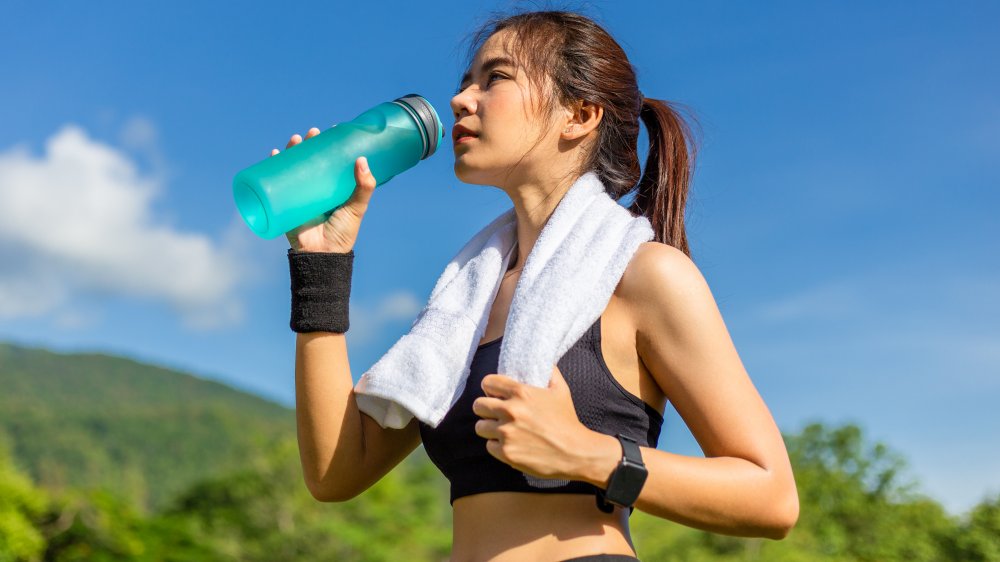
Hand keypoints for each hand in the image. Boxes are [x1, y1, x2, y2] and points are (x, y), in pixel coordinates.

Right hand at [270, 127, 377, 252]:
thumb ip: (363, 187)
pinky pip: (276, 183)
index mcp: (333, 187)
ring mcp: (299, 195)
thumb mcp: (357, 207)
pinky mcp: (285, 204)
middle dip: (309, 143)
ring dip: (291, 150)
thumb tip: (361, 160)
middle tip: (313, 132)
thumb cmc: (343, 233)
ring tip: (294, 139)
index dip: (330, 145)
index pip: (331, 161)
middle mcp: (315, 188)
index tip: (334, 129)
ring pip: (293, 167)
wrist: (323, 256)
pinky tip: (273, 155)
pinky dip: (272, 167)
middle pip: (310, 160)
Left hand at [472, 365, 592, 480]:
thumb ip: (550, 372)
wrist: (575, 452)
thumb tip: (543, 360)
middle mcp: (510, 411)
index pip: (487, 383)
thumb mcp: (561, 390)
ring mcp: (506, 433)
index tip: (495, 394)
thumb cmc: (568, 420)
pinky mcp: (506, 453)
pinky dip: (498, 446)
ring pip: (480, 427)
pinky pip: (489, 446)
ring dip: (489, 428)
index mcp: (521, 392)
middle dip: (486, 408)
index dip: (490, 388)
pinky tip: (511, 444)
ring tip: (502, 430)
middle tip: (495, 414)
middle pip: (478, 405)